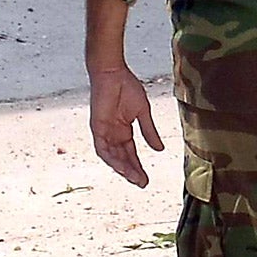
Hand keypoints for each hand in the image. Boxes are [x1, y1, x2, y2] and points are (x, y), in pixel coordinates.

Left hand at [89, 65, 163, 186]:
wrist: (113, 72)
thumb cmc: (126, 86)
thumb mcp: (143, 112)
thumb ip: (149, 131)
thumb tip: (160, 149)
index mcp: (123, 130)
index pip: (130, 153)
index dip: (138, 167)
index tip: (146, 180)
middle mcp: (112, 134)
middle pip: (121, 158)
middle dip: (131, 172)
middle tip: (142, 183)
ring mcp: (104, 132)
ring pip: (111, 157)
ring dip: (122, 168)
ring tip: (134, 178)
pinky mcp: (97, 127)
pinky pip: (102, 148)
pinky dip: (111, 158)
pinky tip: (120, 166)